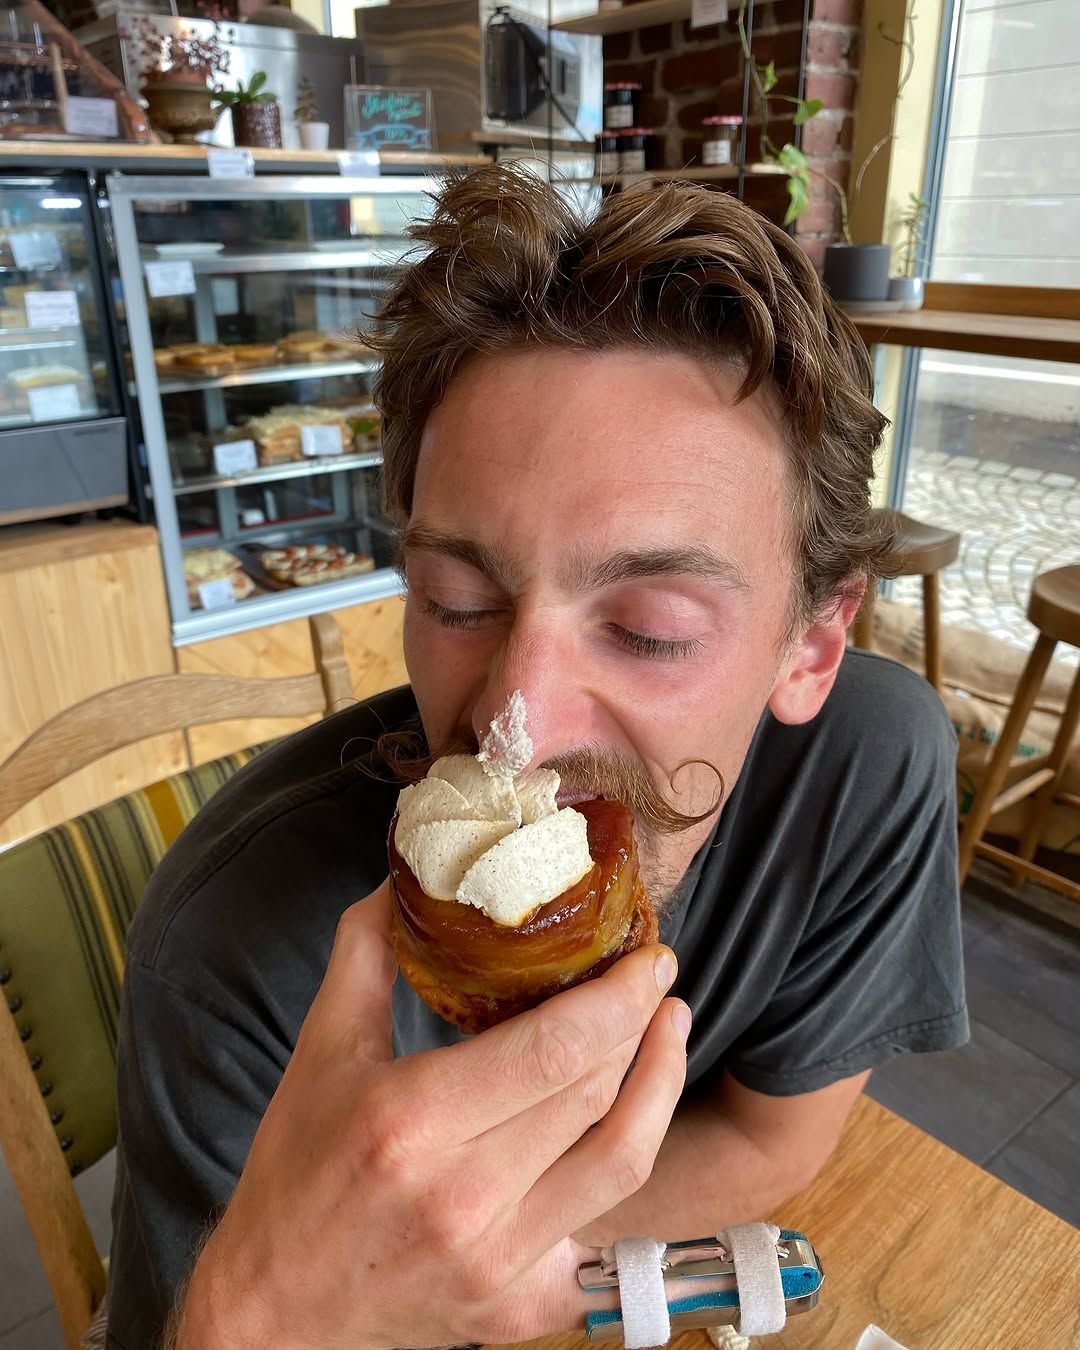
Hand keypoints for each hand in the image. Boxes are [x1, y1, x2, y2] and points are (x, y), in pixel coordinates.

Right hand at [176, 881, 689, 1349]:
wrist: (277, 1308)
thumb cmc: (295, 1173)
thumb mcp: (320, 1051)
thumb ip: (364, 954)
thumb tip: (401, 880)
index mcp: (412, 1122)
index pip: (553, 1050)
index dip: (617, 998)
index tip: (645, 957)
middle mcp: (463, 1198)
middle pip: (594, 1095)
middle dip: (641, 1024)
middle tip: (655, 978)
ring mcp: (498, 1262)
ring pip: (622, 1163)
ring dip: (661, 1087)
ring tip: (669, 1030)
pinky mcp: (520, 1307)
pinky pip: (602, 1230)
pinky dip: (623, 1169)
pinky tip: (630, 1121)